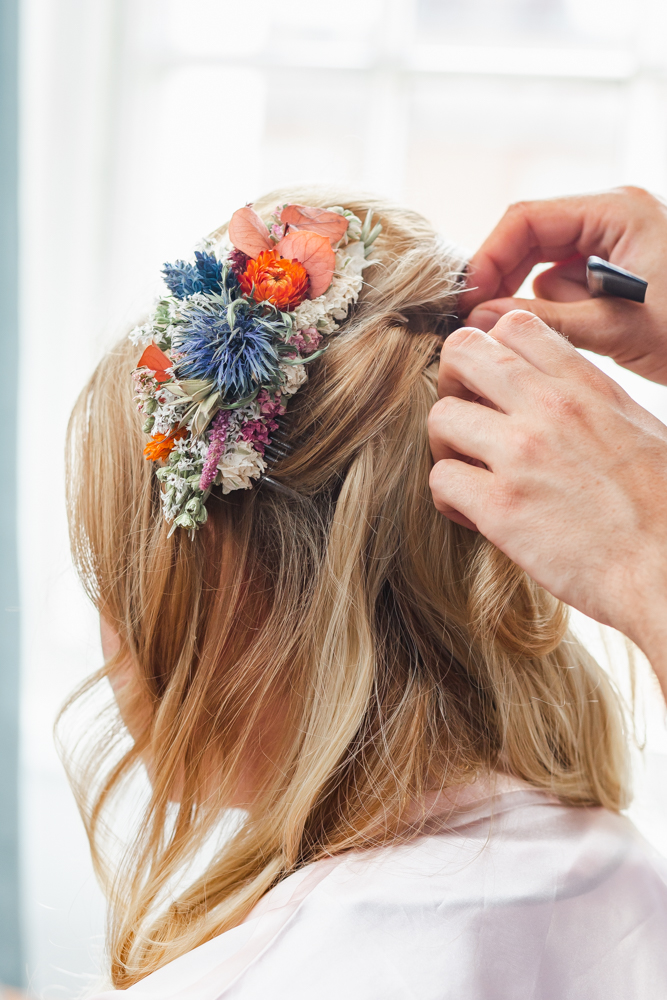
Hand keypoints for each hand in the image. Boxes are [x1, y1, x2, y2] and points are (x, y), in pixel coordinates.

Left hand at [428, 310, 666, 691]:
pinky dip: (449, 498)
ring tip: (468, 472)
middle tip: (465, 421)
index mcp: (586, 385)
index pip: (514, 326)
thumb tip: (553, 399)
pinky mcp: (501, 506)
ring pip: (440, 417)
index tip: (493, 386)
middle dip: (452, 383)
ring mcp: (521, 454)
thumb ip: (590, 402)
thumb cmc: (664, 509)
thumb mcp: (639, 429)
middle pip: (461, 353)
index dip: (491, 351)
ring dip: (445, 446)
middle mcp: (549, 407)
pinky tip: (473, 514)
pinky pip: (441, 480)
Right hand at [463, 187, 666, 384]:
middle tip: (480, 324)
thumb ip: (543, 321)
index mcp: (615, 210)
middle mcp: (611, 219)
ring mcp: (614, 247)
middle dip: (508, 282)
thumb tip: (477, 320)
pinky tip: (586, 336)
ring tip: (569, 336)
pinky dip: (563, 315)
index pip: (526, 220)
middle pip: (531, 241)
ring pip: (547, 271)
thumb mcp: (617, 327)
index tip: (467, 302)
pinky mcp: (616, 275)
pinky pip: (568, 290)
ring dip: (543, 306)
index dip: (488, 258)